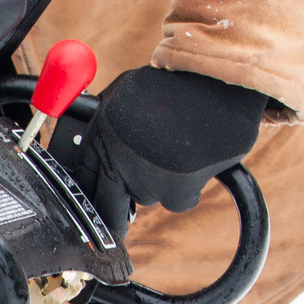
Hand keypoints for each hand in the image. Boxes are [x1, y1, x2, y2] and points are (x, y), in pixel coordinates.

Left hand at [60, 68, 267, 227]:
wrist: (220, 80)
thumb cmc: (176, 83)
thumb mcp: (127, 90)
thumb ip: (107, 118)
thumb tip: (92, 141)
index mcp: (100, 134)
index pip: (84, 178)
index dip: (92, 192)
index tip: (97, 202)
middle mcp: (116, 159)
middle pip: (107, 207)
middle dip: (115, 216)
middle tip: (121, 223)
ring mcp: (145, 178)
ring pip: (147, 197)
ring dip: (159, 185)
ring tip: (176, 152)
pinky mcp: (175, 191)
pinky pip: (179, 202)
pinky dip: (189, 189)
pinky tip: (195, 163)